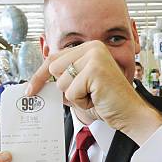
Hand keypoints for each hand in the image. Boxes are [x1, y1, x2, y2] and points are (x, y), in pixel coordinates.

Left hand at [27, 41, 161, 144]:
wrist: (130, 113)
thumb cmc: (108, 101)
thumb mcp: (82, 86)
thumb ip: (64, 79)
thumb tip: (39, 83)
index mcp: (89, 48)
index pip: (54, 58)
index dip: (40, 76)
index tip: (30, 89)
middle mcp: (92, 48)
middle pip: (54, 69)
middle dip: (65, 88)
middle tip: (85, 94)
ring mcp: (94, 58)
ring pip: (62, 82)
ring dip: (76, 96)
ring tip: (94, 96)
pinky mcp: (95, 71)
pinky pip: (72, 92)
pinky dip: (82, 102)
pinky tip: (97, 99)